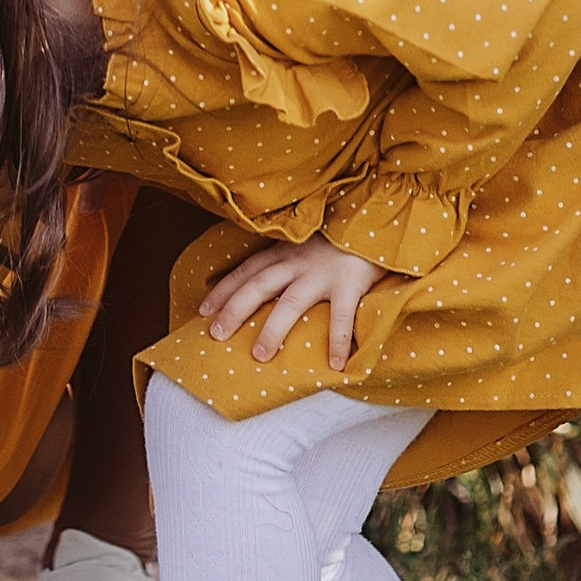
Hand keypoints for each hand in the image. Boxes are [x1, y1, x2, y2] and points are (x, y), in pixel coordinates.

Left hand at [200, 237, 390, 373]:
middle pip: (257, 286)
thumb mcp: (306, 240)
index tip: (203, 311)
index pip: (246, 270)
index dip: (223, 290)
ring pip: (290, 302)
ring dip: (273, 329)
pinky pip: (342, 317)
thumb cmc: (342, 234)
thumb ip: (288, 257)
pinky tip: (335, 365)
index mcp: (285, 251)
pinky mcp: (350, 283)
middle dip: (234, 310)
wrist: (378, 215)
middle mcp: (297, 261)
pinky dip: (337, 341)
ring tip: (260, 356)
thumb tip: (267, 285)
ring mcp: (322, 273)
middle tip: (215, 336)